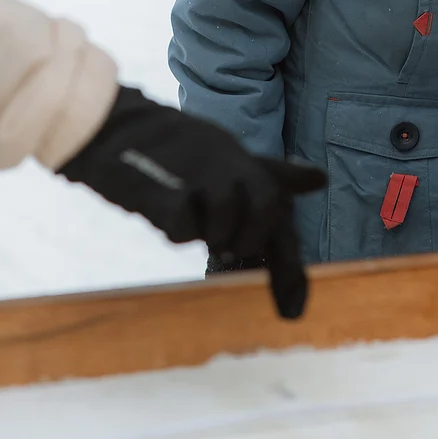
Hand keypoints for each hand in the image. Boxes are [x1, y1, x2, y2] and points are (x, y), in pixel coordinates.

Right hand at [59, 87, 324, 317]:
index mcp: (245, 162)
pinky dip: (177, 228)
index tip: (293, 314)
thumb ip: (272, 173)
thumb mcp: (229, 153)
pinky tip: (164, 210)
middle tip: (225, 250)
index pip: (280, 210)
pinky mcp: (162, 190)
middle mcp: (229, 163)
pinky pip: (181, 226)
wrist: (117, 124)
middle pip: (267, 207)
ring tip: (193, 221)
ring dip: (214, 234)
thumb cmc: (176, 148)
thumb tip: (319, 178)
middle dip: (250, 241)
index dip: (290, 266)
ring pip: (226, 219)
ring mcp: (196, 174)